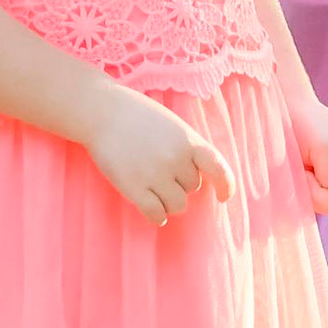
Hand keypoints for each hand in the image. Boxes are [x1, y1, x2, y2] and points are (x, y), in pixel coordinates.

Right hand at [85, 86, 238, 227]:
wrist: (101, 112)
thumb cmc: (137, 115)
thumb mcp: (172, 125)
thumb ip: (188, 147)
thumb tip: (197, 176)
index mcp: (189, 140)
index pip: (218, 168)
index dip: (226, 185)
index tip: (223, 196)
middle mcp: (176, 159)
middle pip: (193, 188)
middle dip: (181, 183)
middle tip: (162, 170)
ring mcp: (155, 174)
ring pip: (178, 205)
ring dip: (169, 201)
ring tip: (155, 189)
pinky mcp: (134, 188)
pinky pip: (156, 214)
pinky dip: (157, 215)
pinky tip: (151, 209)